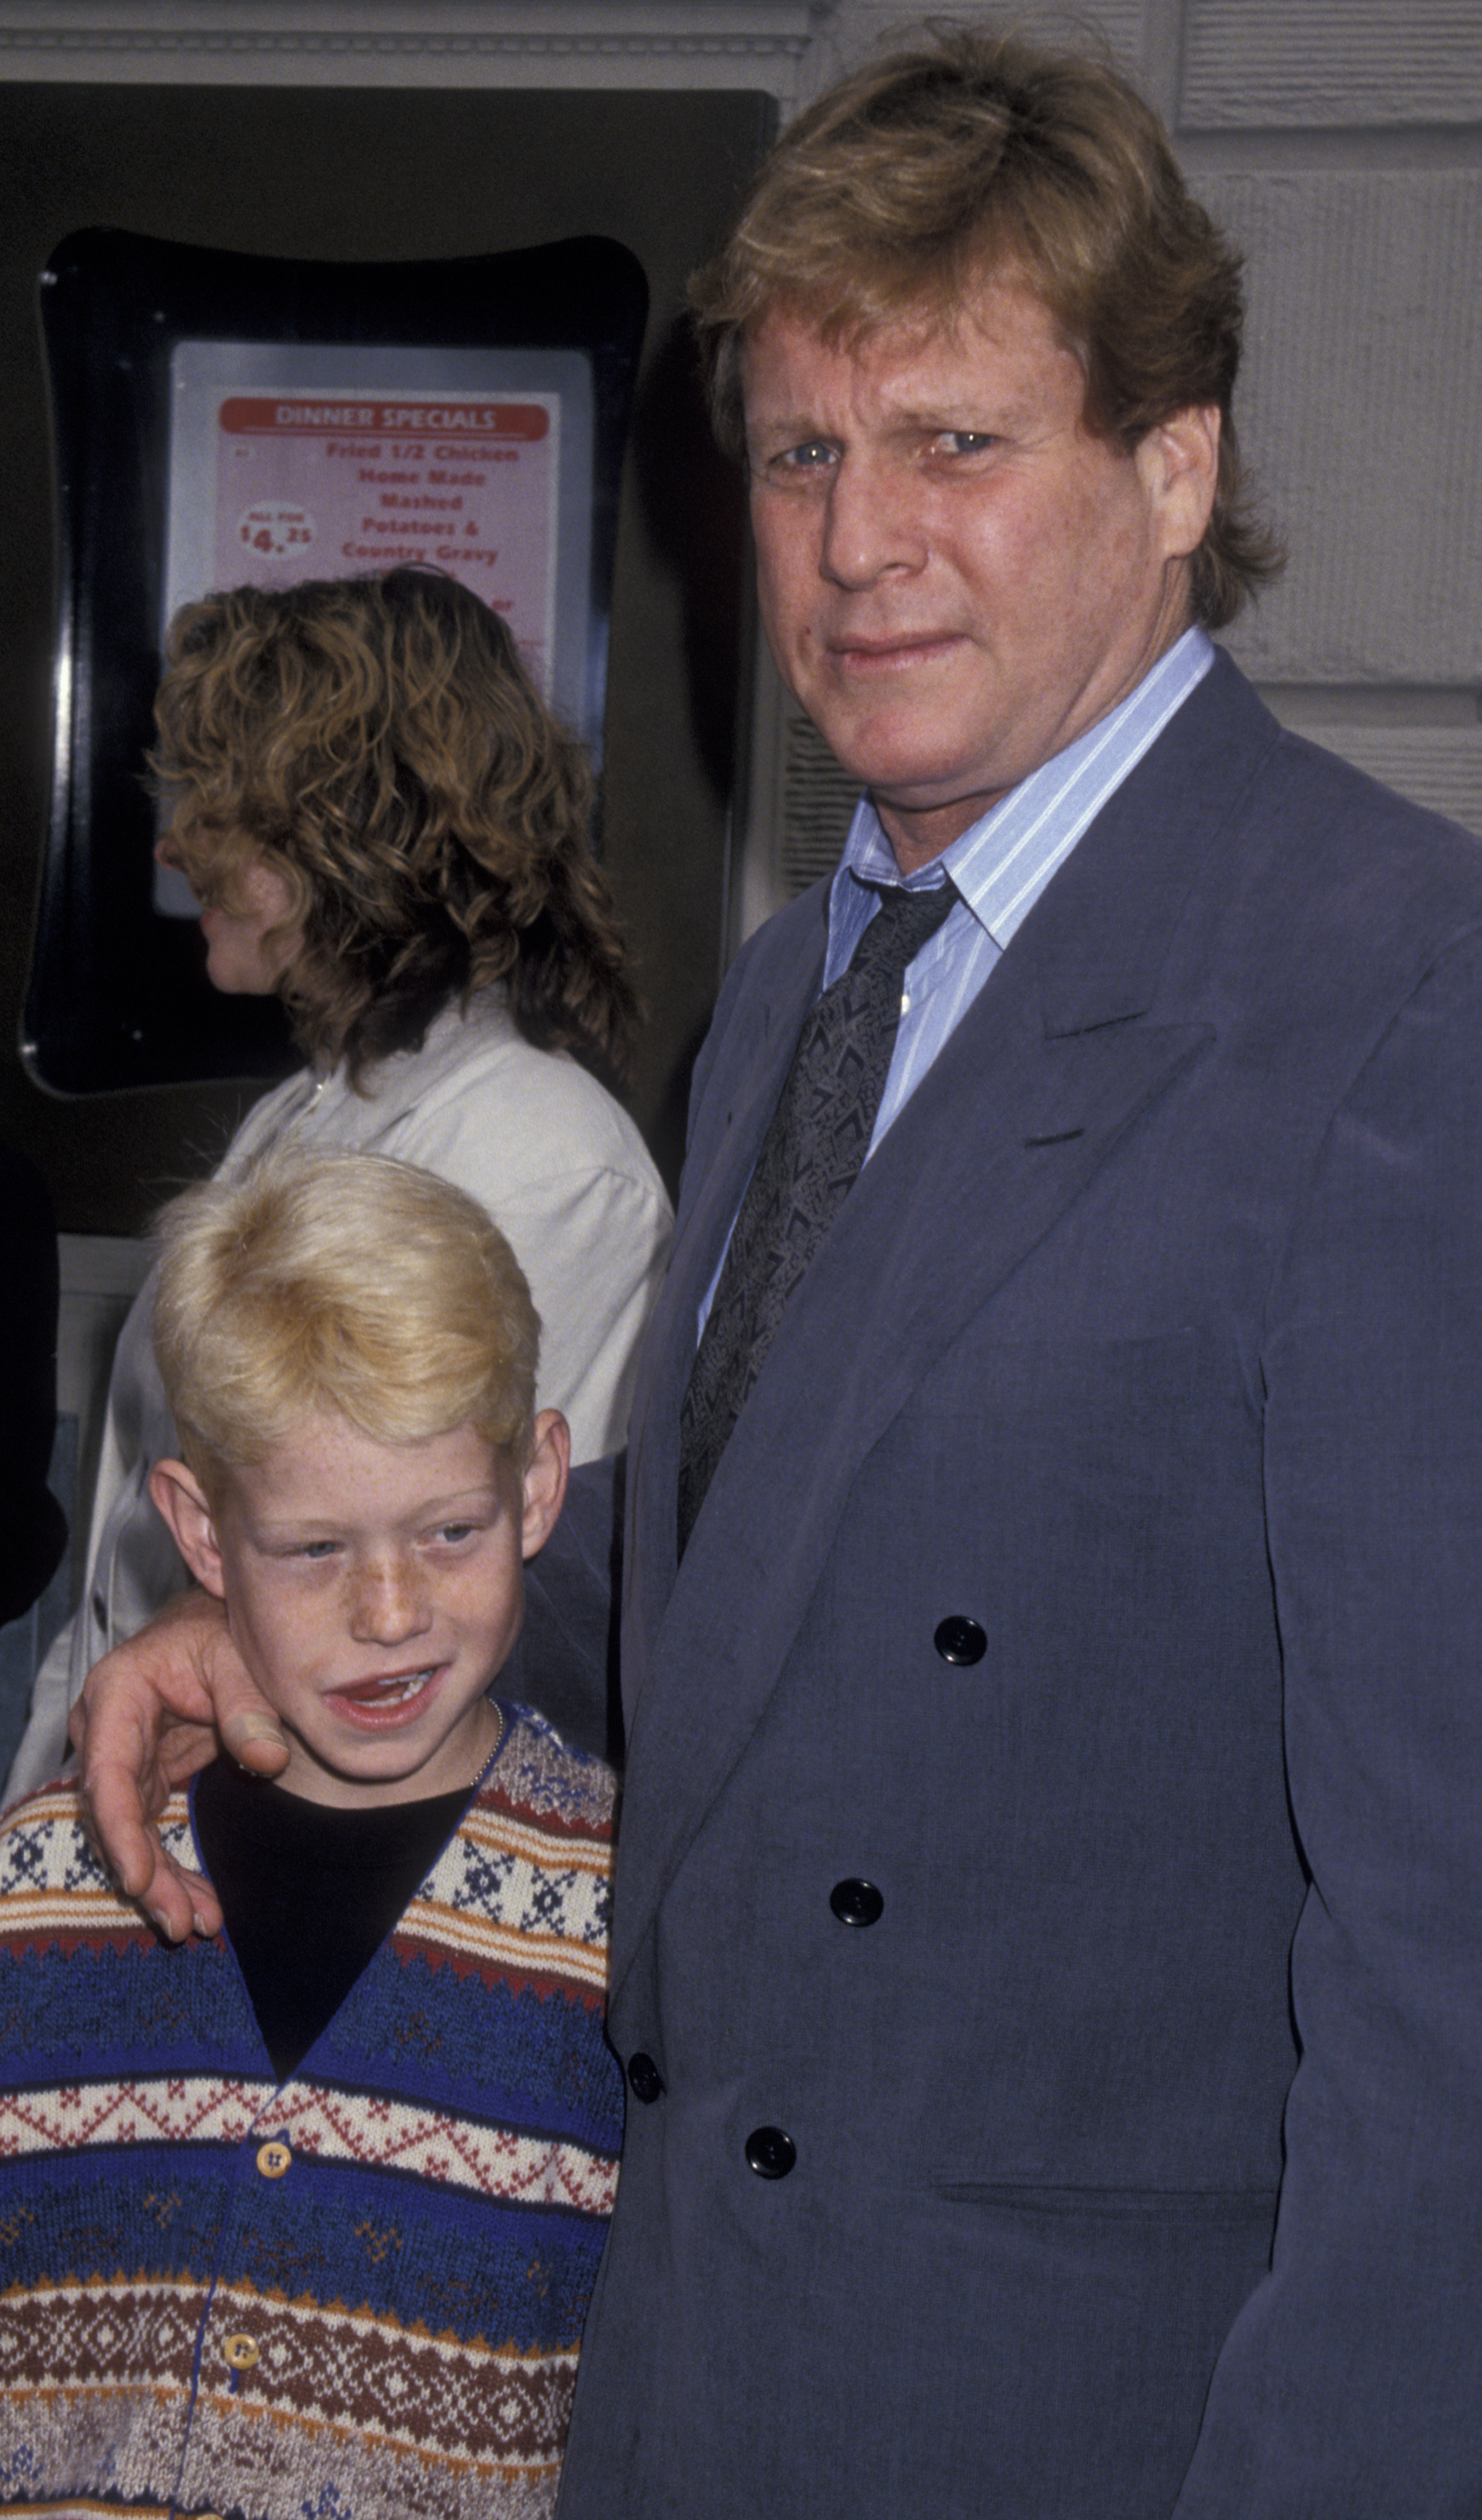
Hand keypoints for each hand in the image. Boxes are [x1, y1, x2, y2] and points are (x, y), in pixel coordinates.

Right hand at [69, 1588, 287, 1941]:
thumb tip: (268, 1760)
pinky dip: (172, 1870)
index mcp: (116, 1694)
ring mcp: (123, 1761)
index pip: (107, 1772)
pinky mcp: (145, 1781)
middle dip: (145, 1875)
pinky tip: (199, 1906)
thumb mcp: (238, 1657)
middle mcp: (106, 1733)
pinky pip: (151, 1834)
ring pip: (131, 1836)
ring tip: (197, 1925)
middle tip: (180, 1923)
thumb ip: (249, 1707)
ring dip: (161, 1884)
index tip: (138, 1878)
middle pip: (115, 1817)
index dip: (120, 1830)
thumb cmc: (222, 1633)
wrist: (217, 1626)